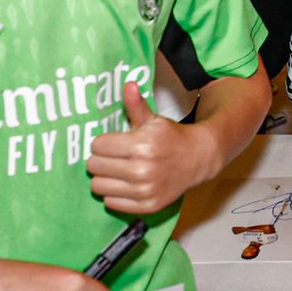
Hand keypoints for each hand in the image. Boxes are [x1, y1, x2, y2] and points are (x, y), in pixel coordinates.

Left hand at [87, 81, 216, 213]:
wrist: (197, 159)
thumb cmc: (170, 137)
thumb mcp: (153, 120)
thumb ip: (136, 104)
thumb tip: (128, 84)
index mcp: (142, 145)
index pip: (97, 146)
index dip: (103, 142)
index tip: (112, 142)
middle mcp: (142, 169)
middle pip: (94, 166)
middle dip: (100, 159)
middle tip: (113, 156)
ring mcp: (144, 190)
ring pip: (98, 186)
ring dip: (104, 178)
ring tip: (117, 170)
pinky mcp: (146, 206)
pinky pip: (110, 203)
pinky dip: (114, 193)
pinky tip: (126, 184)